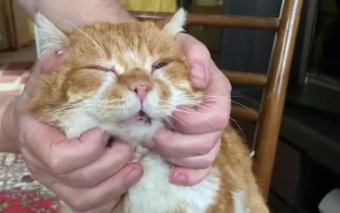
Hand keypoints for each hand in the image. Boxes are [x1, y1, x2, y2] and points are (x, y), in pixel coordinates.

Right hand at [2, 50, 142, 211]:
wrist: (27, 127)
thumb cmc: (38, 104)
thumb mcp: (39, 82)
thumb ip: (48, 68)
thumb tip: (63, 52)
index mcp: (36, 141)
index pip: (60, 158)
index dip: (88, 149)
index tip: (104, 131)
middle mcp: (43, 169)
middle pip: (79, 181)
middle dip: (111, 165)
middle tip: (129, 146)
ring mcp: (56, 184)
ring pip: (85, 200)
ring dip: (116, 185)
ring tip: (137, 166)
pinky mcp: (69, 191)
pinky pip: (90, 207)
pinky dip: (112, 197)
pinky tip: (128, 179)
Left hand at [145, 33, 230, 185]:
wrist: (163, 66)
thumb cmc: (172, 55)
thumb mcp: (182, 44)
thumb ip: (196, 54)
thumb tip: (199, 79)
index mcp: (217, 93)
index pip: (214, 118)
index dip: (188, 123)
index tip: (163, 115)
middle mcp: (217, 115)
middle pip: (207, 143)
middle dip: (175, 143)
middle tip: (150, 135)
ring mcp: (209, 134)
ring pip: (203, 158)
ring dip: (176, 157)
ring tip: (152, 145)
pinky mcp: (198, 148)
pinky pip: (202, 170)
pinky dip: (188, 176)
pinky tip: (173, 175)